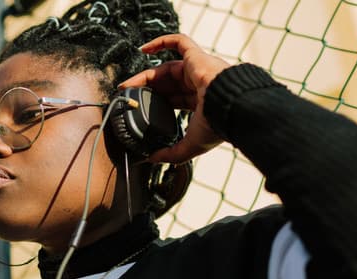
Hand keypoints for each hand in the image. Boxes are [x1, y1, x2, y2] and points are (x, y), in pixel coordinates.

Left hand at [118, 33, 231, 162]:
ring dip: (145, 76)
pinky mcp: (196, 57)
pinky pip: (179, 41)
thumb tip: (151, 160)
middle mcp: (200, 84)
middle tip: (127, 96)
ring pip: (166, 68)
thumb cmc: (217, 126)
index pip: (176, 100)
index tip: (139, 109)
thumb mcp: (191, 145)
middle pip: (167, 84)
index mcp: (202, 103)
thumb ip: (171, 153)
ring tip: (126, 86)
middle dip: (146, 90)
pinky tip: (143, 49)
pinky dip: (161, 42)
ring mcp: (199, 69)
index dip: (156, 103)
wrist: (230, 108)